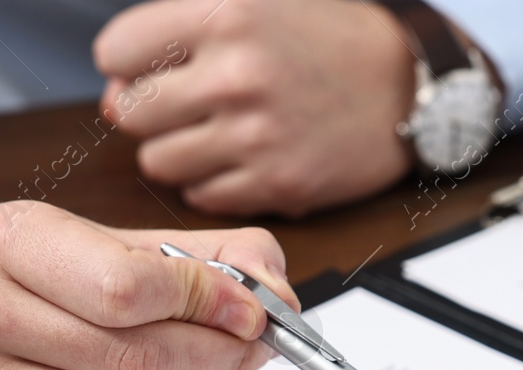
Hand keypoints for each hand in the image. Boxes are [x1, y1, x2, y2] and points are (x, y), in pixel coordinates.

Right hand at [0, 201, 293, 369]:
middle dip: (217, 358)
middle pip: (135, 357)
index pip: (125, 287)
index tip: (251, 312)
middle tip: (254, 352)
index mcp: (9, 240)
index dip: (205, 304)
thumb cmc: (47, 279)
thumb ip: (211, 256)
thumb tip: (279, 296)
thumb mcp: (119, 240)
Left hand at [93, 0, 417, 216]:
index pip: (116, 52)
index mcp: (224, 16)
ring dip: (176, 151)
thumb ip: (179, 33)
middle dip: (148, 112)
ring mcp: (255, 136)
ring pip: (160, 163)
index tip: (150, 69)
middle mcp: (235, 76)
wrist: (407, 87)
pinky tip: (240, 158)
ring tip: (213, 133)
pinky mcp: (277, 184)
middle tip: (182, 106)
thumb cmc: (331, 41)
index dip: (127, 63)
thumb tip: (115, 95)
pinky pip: (202, 197)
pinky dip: (212, 183)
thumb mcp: (255, 2)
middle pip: (132, 113)